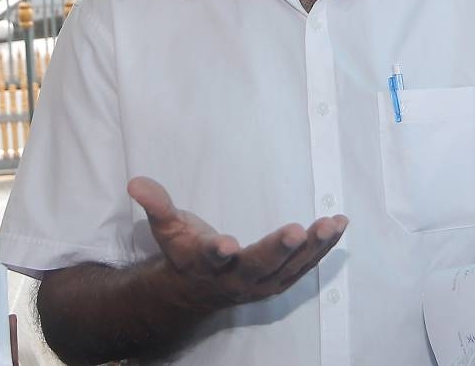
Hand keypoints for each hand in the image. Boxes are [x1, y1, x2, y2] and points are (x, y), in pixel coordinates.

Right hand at [127, 176, 347, 310]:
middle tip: (294, 231)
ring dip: (312, 247)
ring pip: (290, 267)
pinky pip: (306, 265)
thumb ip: (156, 205)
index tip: (225, 243)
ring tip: (331, 224)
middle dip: (277, 250)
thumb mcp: (166, 228)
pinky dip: (324, 247)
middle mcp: (236, 278)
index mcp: (206, 264)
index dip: (217, 252)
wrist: (196, 292)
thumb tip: (135, 183)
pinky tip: (339, 225)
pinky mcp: (281, 280)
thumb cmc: (185, 251)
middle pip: (259, 266)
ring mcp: (262, 283)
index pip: (211, 259)